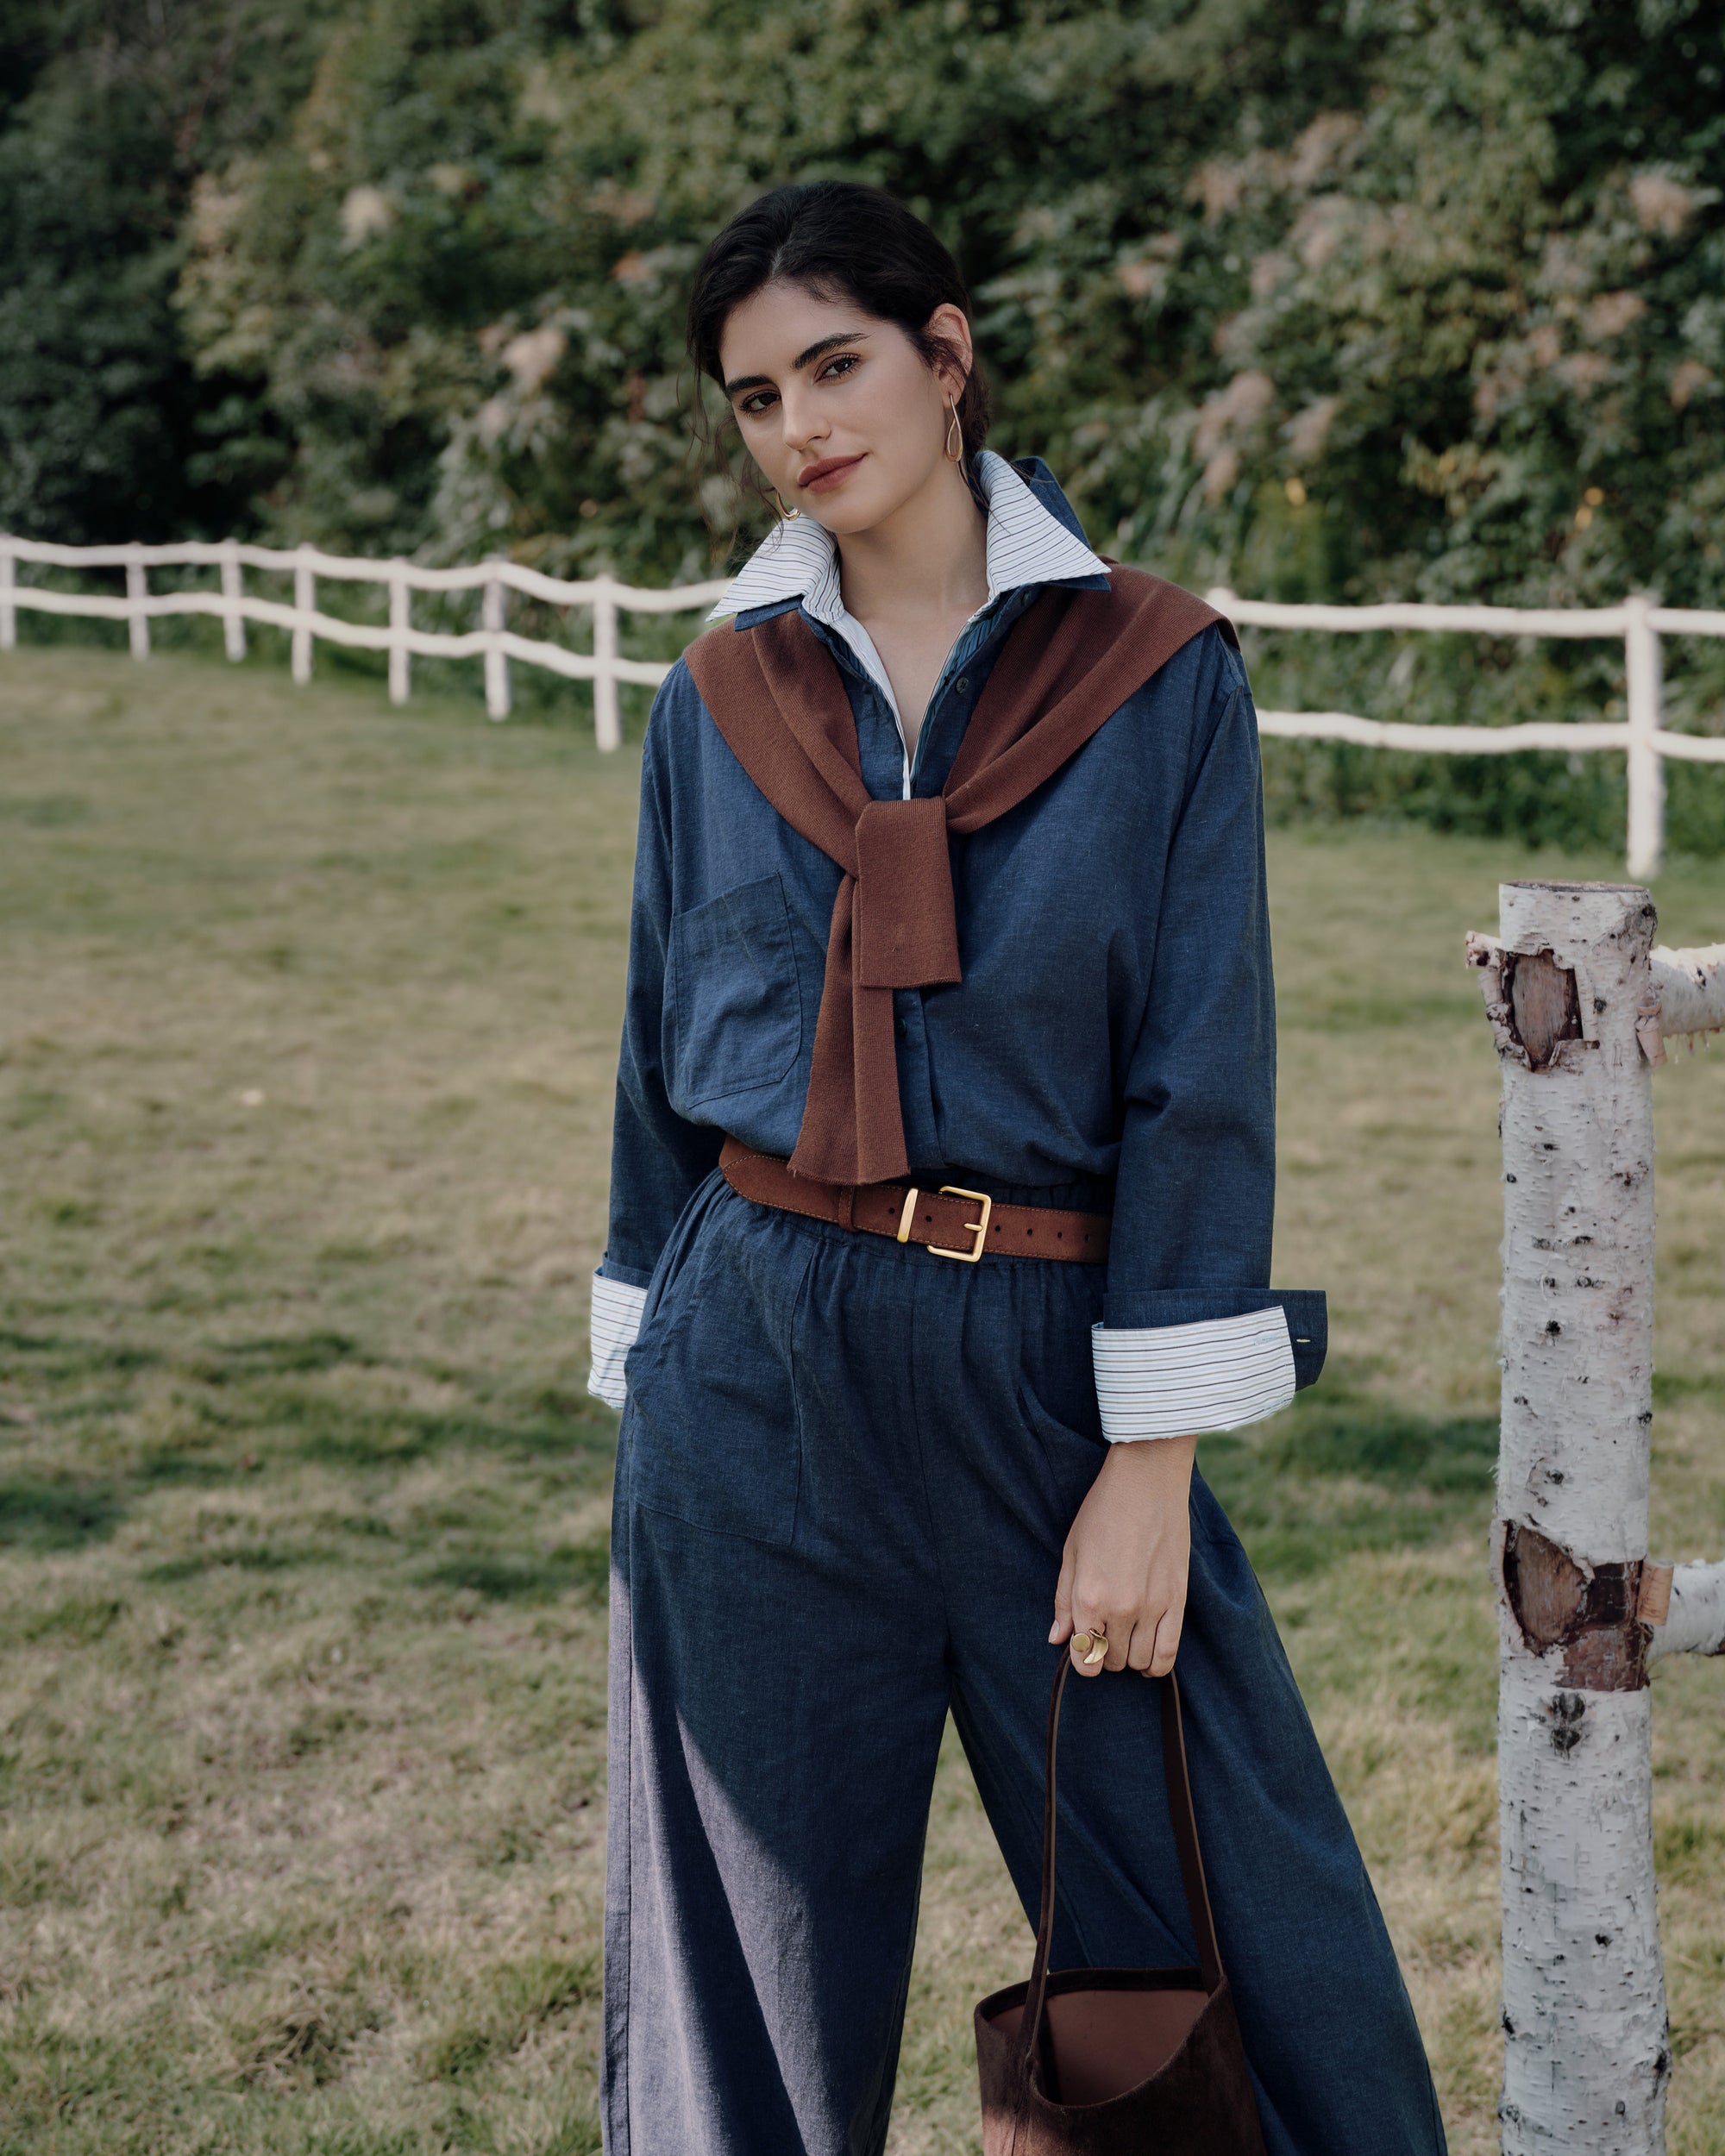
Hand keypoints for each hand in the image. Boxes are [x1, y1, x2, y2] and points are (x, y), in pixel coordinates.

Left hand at [1048, 1435, 1194, 1678]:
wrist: (1147, 1482)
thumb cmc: (1103, 1512)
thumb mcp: (1071, 1552)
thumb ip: (1063, 1601)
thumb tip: (1058, 1640)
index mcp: (1089, 1598)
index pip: (1085, 1658)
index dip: (1082, 1661)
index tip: (1084, 1650)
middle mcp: (1121, 1609)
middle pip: (1113, 1661)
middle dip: (1105, 1654)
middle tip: (1104, 1633)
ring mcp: (1153, 1607)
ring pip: (1140, 1661)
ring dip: (1130, 1658)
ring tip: (1126, 1639)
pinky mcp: (1178, 1601)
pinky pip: (1169, 1653)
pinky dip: (1157, 1664)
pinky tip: (1149, 1659)